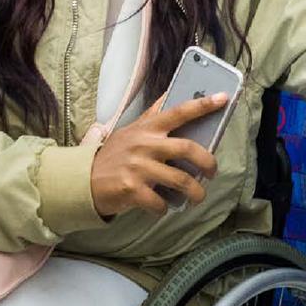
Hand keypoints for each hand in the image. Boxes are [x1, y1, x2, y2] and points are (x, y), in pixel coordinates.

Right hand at [90, 92, 225, 217]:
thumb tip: (171, 96)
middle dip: (208, 162)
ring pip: (181, 180)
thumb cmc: (114, 155)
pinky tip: (163, 207)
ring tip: (197, 197)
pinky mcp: (131, 189)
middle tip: (212, 172)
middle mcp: (144, 144)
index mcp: (147, 128)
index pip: (179, 111)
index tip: (223, 98)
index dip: (203, 104)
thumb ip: (153, 117)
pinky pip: (161, 202)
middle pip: (188, 148)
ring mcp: (138, 167)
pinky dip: (166, 209)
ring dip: (195, 193)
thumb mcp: (131, 131)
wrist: (82, 180)